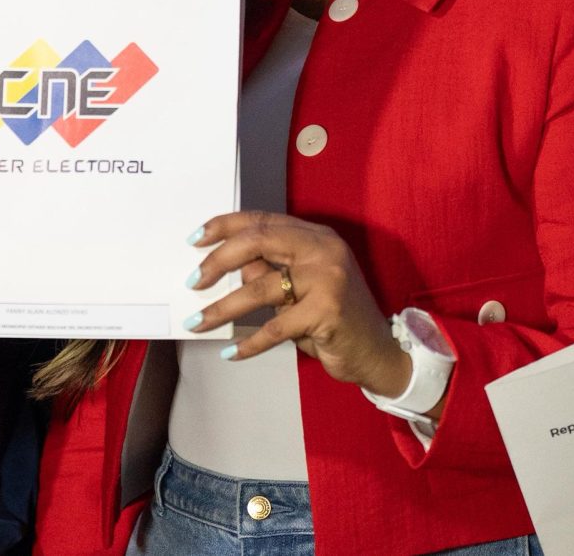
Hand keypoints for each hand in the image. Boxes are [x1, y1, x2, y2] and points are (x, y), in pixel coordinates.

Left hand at [186, 212, 410, 396]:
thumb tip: (228, 267)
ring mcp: (327, 278)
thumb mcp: (299, 288)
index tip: (195, 238)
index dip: (224, 226)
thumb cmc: (334, 317)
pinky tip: (231, 352)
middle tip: (194, 281)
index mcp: (314, 236)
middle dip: (218, 260)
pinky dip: (249, 342)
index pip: (262, 220)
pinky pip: (275, 327)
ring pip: (260, 287)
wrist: (379, 352)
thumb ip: (268, 271)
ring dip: (223, 308)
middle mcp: (322, 249)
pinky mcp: (327, 311)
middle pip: (257, 241)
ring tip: (198, 321)